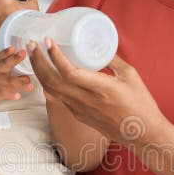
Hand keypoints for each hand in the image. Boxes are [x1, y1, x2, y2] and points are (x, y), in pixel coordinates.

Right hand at [0, 47, 33, 113]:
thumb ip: (12, 78)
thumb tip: (27, 78)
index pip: (1, 58)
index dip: (7, 52)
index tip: (15, 47)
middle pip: (4, 64)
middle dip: (14, 58)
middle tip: (23, 53)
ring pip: (6, 80)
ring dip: (19, 82)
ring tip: (30, 85)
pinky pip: (0, 92)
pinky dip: (9, 94)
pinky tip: (17, 96)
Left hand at [30, 38, 166, 144]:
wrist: (140, 133)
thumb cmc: (140, 104)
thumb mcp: (130, 75)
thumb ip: (112, 59)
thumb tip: (101, 44)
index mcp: (99, 88)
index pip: (68, 71)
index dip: (54, 56)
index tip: (48, 41)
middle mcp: (85, 100)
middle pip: (51, 80)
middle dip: (38, 61)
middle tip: (32, 45)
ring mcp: (79, 109)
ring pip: (51, 90)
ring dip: (39, 72)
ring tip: (34, 56)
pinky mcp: (78, 115)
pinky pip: (58, 98)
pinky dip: (48, 84)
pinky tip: (46, 73)